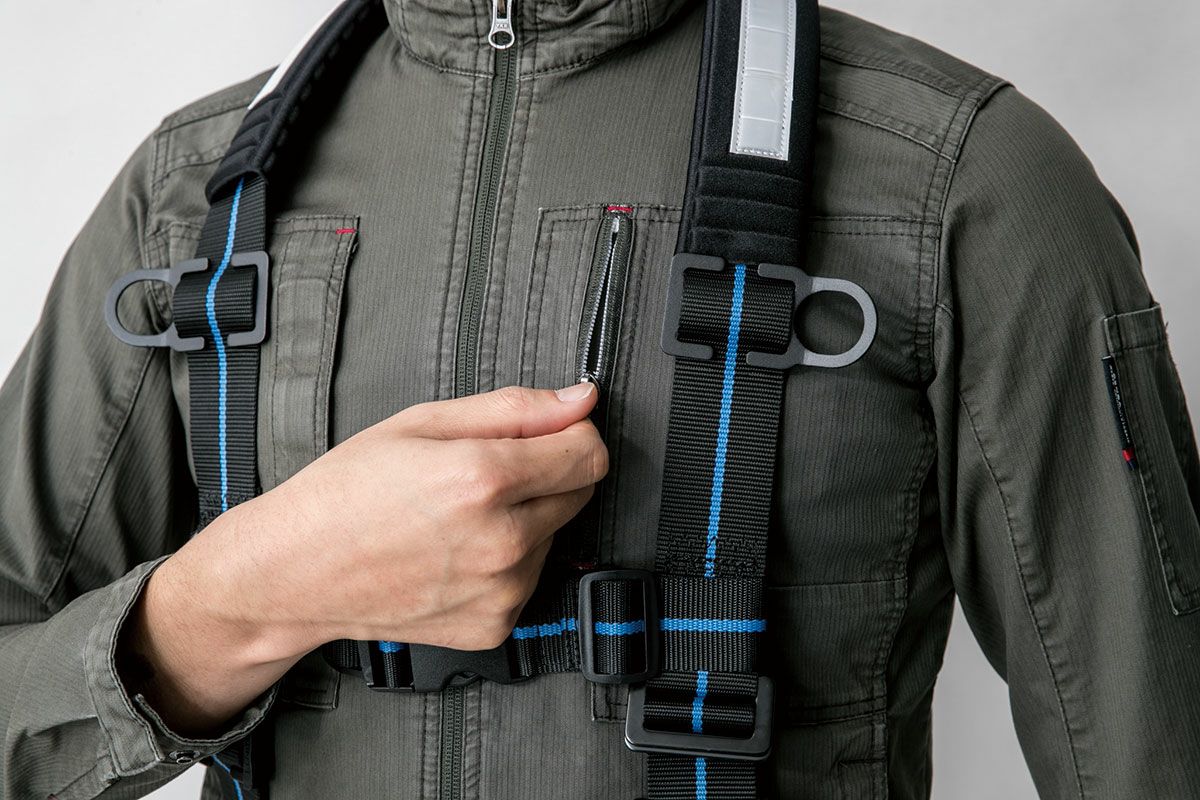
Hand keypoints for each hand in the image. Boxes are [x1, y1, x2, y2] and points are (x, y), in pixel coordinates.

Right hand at [119, 383, 605, 733]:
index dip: (571, 434)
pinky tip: (456, 552)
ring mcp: (501, 590)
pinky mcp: (494, 624)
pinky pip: (531, 577)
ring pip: (556, 535)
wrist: (296, 571)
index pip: (589, 453)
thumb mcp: (421, 422)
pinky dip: (507, 562)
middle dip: (547, 474)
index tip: (549, 433)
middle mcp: (501, 541)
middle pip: (581, 492)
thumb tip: (580, 400)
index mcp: (483, 480)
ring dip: (526, 520)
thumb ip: (514, 409)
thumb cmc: (345, 493)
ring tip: (458, 516)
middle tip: (482, 473)